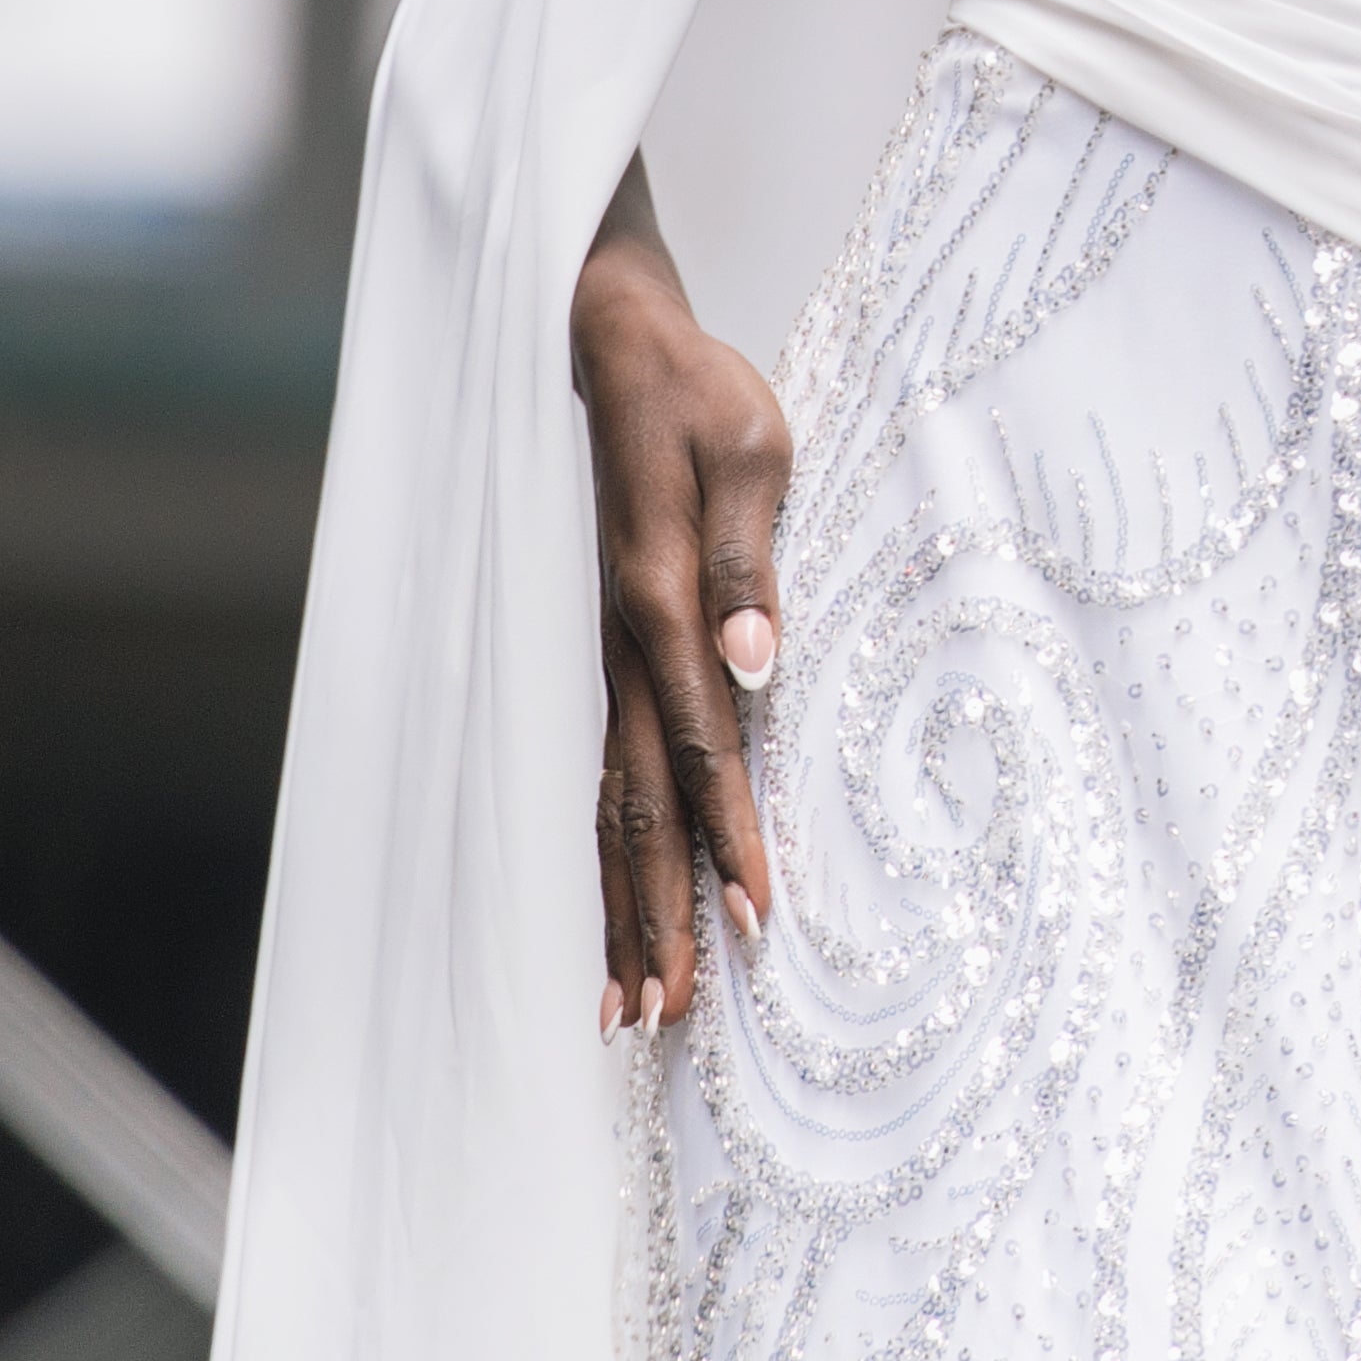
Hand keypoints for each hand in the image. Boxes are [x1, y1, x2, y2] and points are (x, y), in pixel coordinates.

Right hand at [573, 210, 789, 1029]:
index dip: (731, 833)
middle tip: (672, 1015)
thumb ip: (744, 559)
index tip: (759, 917)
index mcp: (660, 600)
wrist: (615, 345)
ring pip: (608, 803)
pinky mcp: (603, 651)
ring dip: (620, 903)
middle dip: (658, 911)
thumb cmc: (697, 390)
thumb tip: (754, 660)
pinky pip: (601, 769)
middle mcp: (619, 646)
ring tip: (630, 1004)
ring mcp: (600, 654)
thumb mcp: (749, 448)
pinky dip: (604, 848)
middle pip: (638, 802)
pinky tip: (610, 906)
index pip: (704, 741)